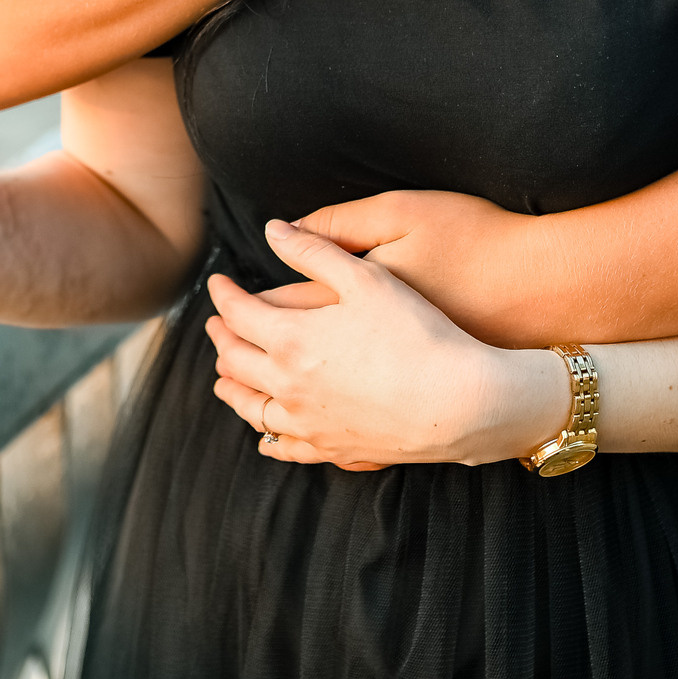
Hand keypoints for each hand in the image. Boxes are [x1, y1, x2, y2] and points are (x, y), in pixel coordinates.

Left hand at [205, 219, 566, 469]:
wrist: (462, 402)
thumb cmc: (420, 333)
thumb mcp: (367, 277)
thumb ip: (314, 250)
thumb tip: (272, 230)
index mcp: (289, 339)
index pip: (237, 313)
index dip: (223, 294)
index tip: (218, 281)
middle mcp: (288, 387)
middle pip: (235, 362)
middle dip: (220, 339)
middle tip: (214, 324)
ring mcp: (309, 424)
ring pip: (251, 408)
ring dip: (231, 388)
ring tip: (223, 376)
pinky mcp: (335, 449)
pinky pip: (286, 447)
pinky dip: (268, 436)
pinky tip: (265, 435)